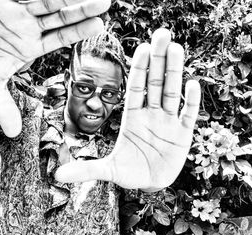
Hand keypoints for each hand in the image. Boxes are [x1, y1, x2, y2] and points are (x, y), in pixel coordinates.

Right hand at [0, 0, 110, 136]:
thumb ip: (4, 105)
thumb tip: (12, 133)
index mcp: (32, 46)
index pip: (61, 37)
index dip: (79, 31)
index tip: (99, 26)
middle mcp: (30, 26)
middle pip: (61, 16)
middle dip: (81, 9)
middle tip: (105, 3)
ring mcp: (18, 11)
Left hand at [55, 28, 200, 191]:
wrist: (150, 183)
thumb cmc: (129, 171)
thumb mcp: (108, 170)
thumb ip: (87, 170)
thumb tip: (58, 176)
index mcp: (132, 117)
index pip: (135, 88)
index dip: (138, 69)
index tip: (141, 47)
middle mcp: (151, 114)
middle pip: (155, 83)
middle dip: (158, 60)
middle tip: (162, 34)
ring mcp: (168, 123)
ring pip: (172, 93)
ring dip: (175, 72)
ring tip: (176, 49)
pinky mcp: (183, 135)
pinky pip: (188, 115)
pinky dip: (191, 101)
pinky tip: (193, 84)